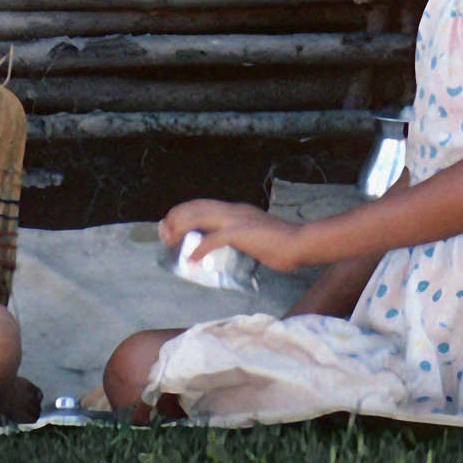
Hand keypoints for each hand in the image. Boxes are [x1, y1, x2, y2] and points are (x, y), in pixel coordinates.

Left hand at [160, 198, 306, 273]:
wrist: (299, 243)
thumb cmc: (281, 244)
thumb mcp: (254, 235)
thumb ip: (239, 237)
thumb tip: (224, 246)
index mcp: (236, 210)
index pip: (203, 204)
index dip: (183, 211)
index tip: (170, 224)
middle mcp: (233, 210)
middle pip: (197, 207)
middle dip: (176, 217)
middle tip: (163, 231)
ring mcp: (237, 220)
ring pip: (200, 217)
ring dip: (181, 228)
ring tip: (169, 240)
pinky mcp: (241, 233)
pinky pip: (214, 239)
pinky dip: (200, 248)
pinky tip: (192, 258)